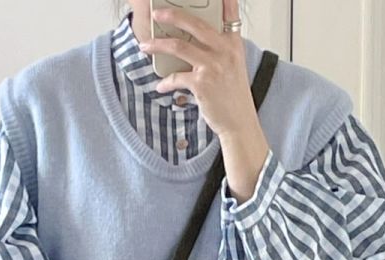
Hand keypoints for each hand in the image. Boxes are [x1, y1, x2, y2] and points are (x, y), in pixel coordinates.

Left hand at [141, 2, 256, 138]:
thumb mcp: (233, 65)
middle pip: (194, 24)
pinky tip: (161, 86)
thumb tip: (194, 40)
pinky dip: (166, 82)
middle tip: (158, 14)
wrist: (239, 122)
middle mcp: (224, 51)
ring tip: (145, 46)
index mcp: (233, 43)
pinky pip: (176, 77)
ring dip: (158, 45)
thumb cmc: (233, 96)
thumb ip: (219, 48)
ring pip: (179, 46)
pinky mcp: (202, 84)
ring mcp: (212, 66)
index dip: (223, 0)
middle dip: (172, 15)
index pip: (230, 13)